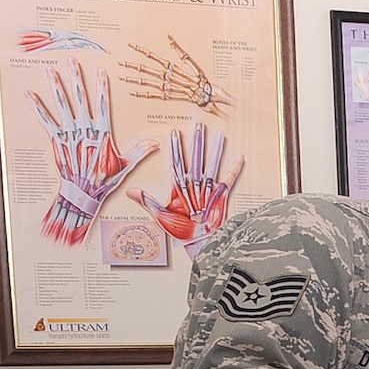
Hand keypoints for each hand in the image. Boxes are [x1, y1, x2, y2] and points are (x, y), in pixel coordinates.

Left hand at [29, 60, 156, 245]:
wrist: (83, 193)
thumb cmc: (104, 181)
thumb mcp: (125, 166)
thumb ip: (140, 151)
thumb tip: (156, 143)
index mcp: (101, 133)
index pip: (102, 104)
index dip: (102, 87)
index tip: (101, 72)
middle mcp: (84, 129)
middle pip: (79, 98)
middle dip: (75, 78)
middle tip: (71, 61)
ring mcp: (69, 133)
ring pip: (62, 105)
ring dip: (55, 86)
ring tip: (50, 71)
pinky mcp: (56, 140)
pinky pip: (45, 120)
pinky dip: (37, 107)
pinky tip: (30, 95)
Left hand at [132, 121, 242, 255]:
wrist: (199, 244)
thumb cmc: (181, 232)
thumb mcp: (161, 216)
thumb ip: (148, 202)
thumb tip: (130, 192)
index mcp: (180, 187)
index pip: (178, 161)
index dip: (176, 146)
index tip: (174, 131)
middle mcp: (194, 184)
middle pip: (196, 157)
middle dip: (198, 141)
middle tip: (199, 125)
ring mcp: (208, 189)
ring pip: (212, 164)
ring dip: (216, 150)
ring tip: (219, 135)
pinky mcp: (221, 196)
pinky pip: (229, 180)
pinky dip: (234, 169)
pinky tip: (238, 157)